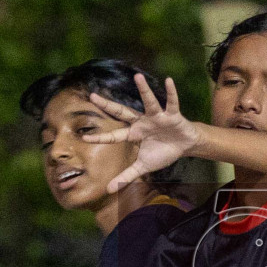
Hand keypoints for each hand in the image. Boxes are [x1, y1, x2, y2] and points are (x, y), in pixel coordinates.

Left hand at [83, 75, 199, 192]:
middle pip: (122, 112)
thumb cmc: (162, 152)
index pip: (114, 136)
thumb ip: (126, 176)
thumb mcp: (143, 166)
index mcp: (134, 134)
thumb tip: (109, 190)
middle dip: (108, 105)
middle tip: (92, 96)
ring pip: (149, 102)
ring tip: (138, 76)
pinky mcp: (173, 115)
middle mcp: (142, 122)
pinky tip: (169, 81)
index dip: (100, 137)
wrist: (184, 145)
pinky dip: (171, 93)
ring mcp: (157, 117)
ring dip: (144, 90)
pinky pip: (172, 102)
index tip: (83, 137)